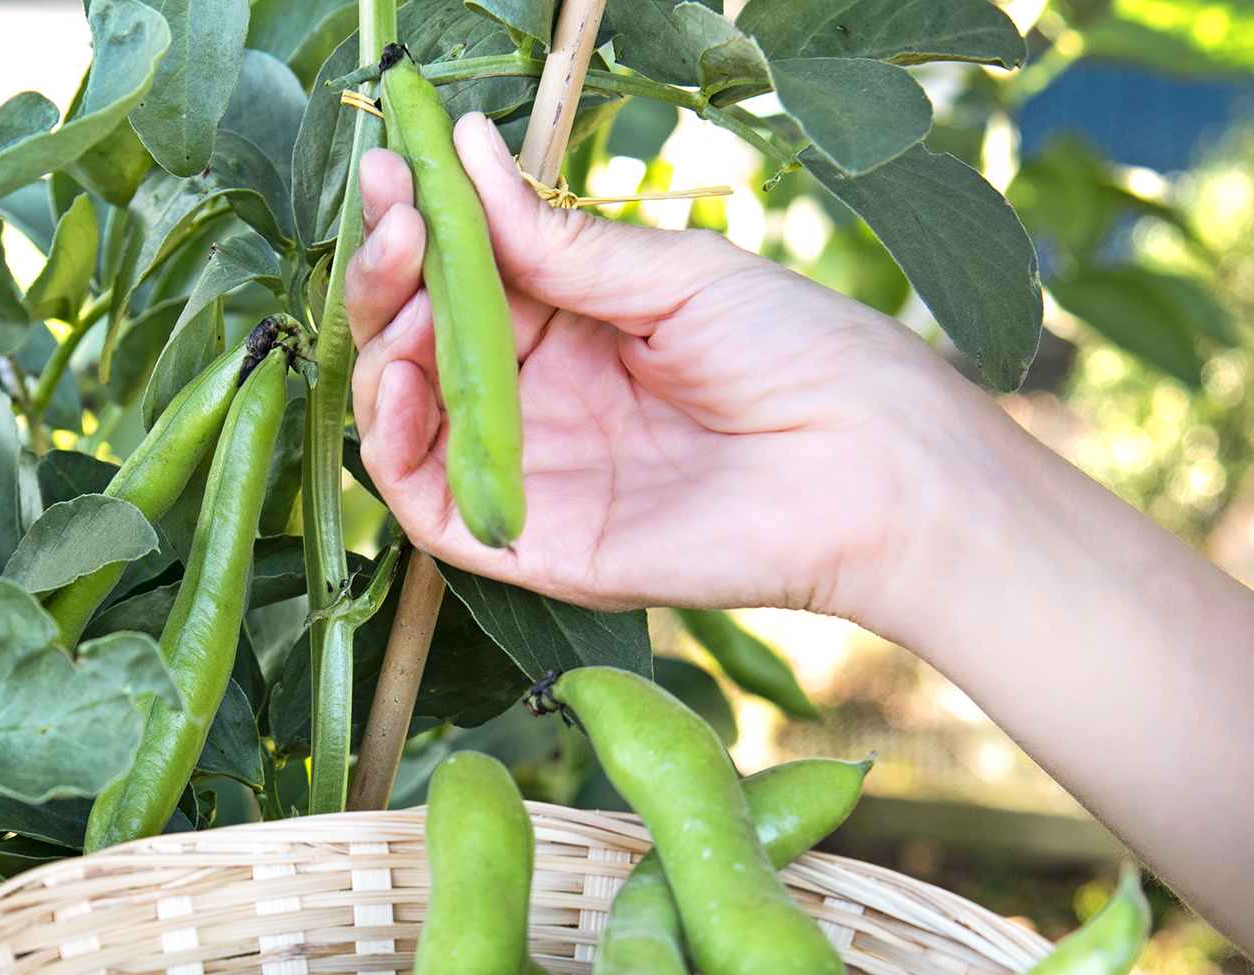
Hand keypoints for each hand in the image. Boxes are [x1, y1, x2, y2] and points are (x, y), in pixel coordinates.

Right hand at [345, 111, 1014, 624]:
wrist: (870, 467)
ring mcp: (529, 471)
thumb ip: (559, 241)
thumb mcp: (673, 275)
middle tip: (393, 219)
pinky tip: (407, 374)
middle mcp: (536, 400)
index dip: (418, 225)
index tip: (389, 166)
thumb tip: (463, 153)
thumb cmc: (800, 357)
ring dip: (383, 348)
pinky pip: (429, 503)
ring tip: (404, 283)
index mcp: (571, 329)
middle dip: (389, 276)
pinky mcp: (530, 542)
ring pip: (406, 419)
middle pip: (419, 344)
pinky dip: (393, 440)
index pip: (461, 277)